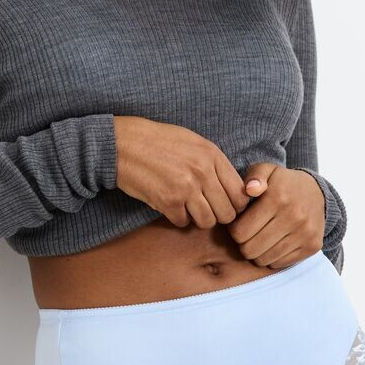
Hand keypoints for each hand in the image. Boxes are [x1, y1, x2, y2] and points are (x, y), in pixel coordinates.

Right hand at [112, 116, 252, 227]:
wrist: (124, 144)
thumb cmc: (158, 141)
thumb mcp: (193, 142)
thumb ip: (214, 163)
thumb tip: (235, 188)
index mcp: (212, 155)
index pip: (240, 194)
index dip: (235, 204)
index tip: (224, 204)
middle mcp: (203, 172)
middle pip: (227, 213)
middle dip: (217, 215)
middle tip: (205, 209)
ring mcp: (186, 188)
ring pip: (207, 222)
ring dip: (198, 219)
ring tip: (188, 208)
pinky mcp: (168, 202)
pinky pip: (183, 222)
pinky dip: (178, 218)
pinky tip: (171, 205)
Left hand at [226, 162, 324, 268]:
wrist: (317, 192)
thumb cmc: (282, 183)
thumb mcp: (267, 171)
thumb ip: (254, 176)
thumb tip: (251, 189)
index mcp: (278, 198)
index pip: (240, 232)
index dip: (234, 230)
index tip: (238, 223)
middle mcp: (294, 217)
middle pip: (250, 249)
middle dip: (243, 243)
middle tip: (247, 233)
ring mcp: (305, 233)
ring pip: (264, 259)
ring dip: (257, 252)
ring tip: (259, 238)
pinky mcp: (312, 246)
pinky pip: (279, 263)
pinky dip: (272, 257)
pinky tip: (273, 243)